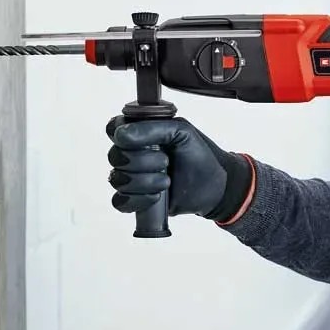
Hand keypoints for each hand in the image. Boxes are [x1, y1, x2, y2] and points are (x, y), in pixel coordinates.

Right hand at [105, 116, 252, 221]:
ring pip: (117, 179)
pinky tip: (156, 197)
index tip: (143, 142)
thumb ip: (152, 128)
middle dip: (143, 162)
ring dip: (144, 182)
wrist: (216, 185)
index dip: (122, 136)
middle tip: (166, 162)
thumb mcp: (181, 131)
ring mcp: (132, 177)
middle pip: (115, 156)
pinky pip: (120, 202)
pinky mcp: (136, 199)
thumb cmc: (200, 155)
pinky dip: (138, 200)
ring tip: (167, 181)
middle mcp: (132, 154)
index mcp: (141, 133)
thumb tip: (122, 134)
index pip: (114, 129)